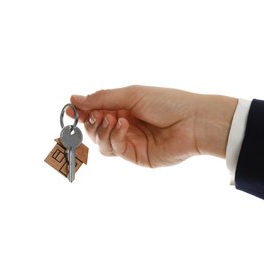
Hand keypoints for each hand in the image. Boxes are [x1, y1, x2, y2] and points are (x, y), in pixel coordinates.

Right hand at [67, 85, 237, 167]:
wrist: (193, 121)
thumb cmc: (167, 102)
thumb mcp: (131, 94)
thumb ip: (102, 98)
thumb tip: (75, 99)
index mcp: (125, 108)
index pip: (97, 112)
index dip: (83, 111)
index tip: (70, 108)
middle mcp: (125, 126)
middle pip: (96, 130)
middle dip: (91, 122)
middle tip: (94, 114)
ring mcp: (131, 142)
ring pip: (102, 143)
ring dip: (101, 130)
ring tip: (111, 118)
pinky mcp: (137, 156)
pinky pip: (116, 150)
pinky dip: (115, 137)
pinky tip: (123, 126)